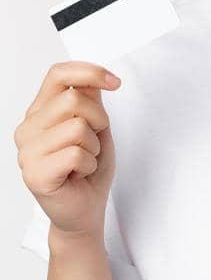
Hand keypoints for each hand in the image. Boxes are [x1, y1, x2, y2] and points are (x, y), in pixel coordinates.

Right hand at [13, 61, 121, 240]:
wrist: (86, 209)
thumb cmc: (89, 167)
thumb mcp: (96, 127)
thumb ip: (91, 100)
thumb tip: (93, 77)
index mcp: (39, 112)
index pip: (57, 74)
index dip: (89, 71)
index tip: (116, 82)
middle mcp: (27, 129)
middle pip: (73, 98)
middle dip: (99, 119)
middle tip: (92, 143)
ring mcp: (26, 152)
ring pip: (78, 127)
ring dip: (93, 146)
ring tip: (83, 161)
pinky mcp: (34, 174)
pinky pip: (76, 154)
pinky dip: (89, 164)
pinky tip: (78, 175)